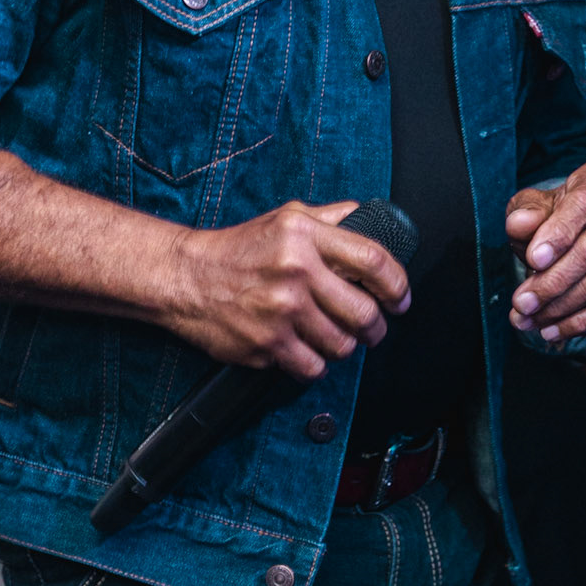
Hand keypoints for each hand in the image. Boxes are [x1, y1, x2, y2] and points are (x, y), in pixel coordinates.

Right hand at [162, 201, 410, 379]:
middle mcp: (296, 270)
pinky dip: (315, 365)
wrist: (184, 277)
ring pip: (342, 345)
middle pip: (364, 312)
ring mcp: (282, 310)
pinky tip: (306, 351)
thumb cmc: (237, 250)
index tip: (400, 299)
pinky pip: (313, 367)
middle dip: (376, 327)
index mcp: (305, 236)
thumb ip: (331, 218)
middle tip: (372, 328)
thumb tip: (370, 217)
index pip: (373, 260)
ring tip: (333, 337)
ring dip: (344, 346)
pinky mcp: (267, 343)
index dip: (397, 284)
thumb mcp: (286, 218)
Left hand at [505, 161, 585, 343]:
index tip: (532, 259)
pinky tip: (552, 331)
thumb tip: (520, 224)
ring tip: (527, 320)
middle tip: (521, 303)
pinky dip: (580, 322)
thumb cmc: (552, 211)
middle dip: (552, 282)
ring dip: (561, 308)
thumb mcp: (533, 203)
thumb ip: (525, 212)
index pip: (583, 204)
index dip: (559, 233)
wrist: (584, 223)